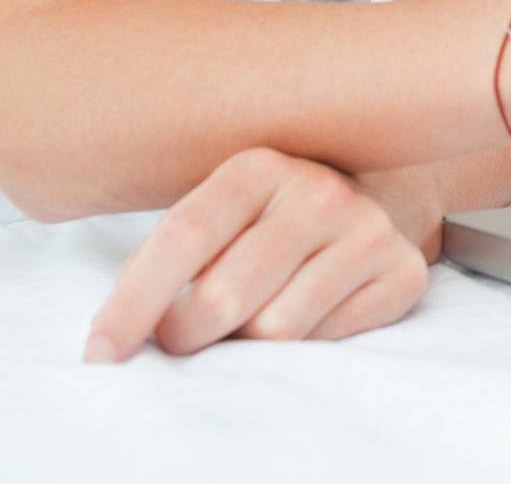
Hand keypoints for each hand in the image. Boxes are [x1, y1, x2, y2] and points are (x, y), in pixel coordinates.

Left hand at [82, 147, 428, 362]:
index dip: (135, 302)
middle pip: (226, 297)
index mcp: (260, 165)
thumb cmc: (270, 216)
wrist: (374, 194)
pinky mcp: (401, 269)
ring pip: (276, 330)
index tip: (101, 352)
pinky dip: (303, 345)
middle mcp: (320, 191)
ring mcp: (367, 228)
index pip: (185, 237)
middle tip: (184, 334)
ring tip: (252, 314)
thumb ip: (171, 254)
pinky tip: (305, 312)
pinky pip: (328, 341)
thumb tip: (115, 333)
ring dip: (248, 341)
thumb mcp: (220, 210)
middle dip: (188, 333)